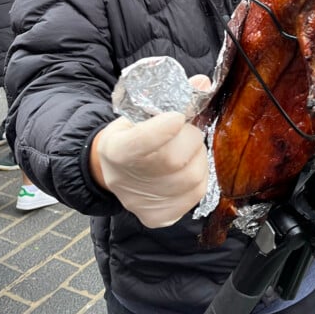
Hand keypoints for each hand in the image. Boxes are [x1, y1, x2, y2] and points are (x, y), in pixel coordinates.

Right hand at [92, 112, 208, 227]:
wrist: (116, 172)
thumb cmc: (129, 137)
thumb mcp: (131, 116)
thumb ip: (158, 109)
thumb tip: (196, 96)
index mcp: (115, 150)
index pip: (139, 143)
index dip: (163, 130)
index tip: (178, 117)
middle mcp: (126, 182)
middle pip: (174, 159)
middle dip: (190, 137)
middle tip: (186, 130)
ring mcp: (144, 204)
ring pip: (193, 175)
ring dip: (198, 155)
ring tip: (188, 148)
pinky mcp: (163, 217)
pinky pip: (198, 191)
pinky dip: (200, 173)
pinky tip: (188, 166)